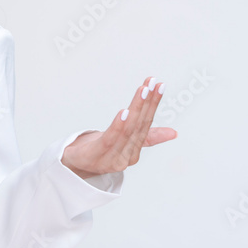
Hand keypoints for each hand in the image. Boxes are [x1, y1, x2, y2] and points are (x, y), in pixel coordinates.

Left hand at [61, 77, 177, 178]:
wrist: (74, 165)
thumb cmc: (99, 150)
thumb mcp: (123, 141)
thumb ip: (148, 137)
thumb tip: (173, 133)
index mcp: (133, 152)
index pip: (146, 124)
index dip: (153, 104)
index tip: (159, 85)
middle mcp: (126, 157)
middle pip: (138, 125)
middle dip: (147, 103)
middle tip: (153, 83)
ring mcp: (112, 158)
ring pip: (126, 130)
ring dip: (136, 109)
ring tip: (142, 91)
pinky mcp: (96, 155)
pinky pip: (110, 139)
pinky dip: (118, 125)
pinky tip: (124, 111)